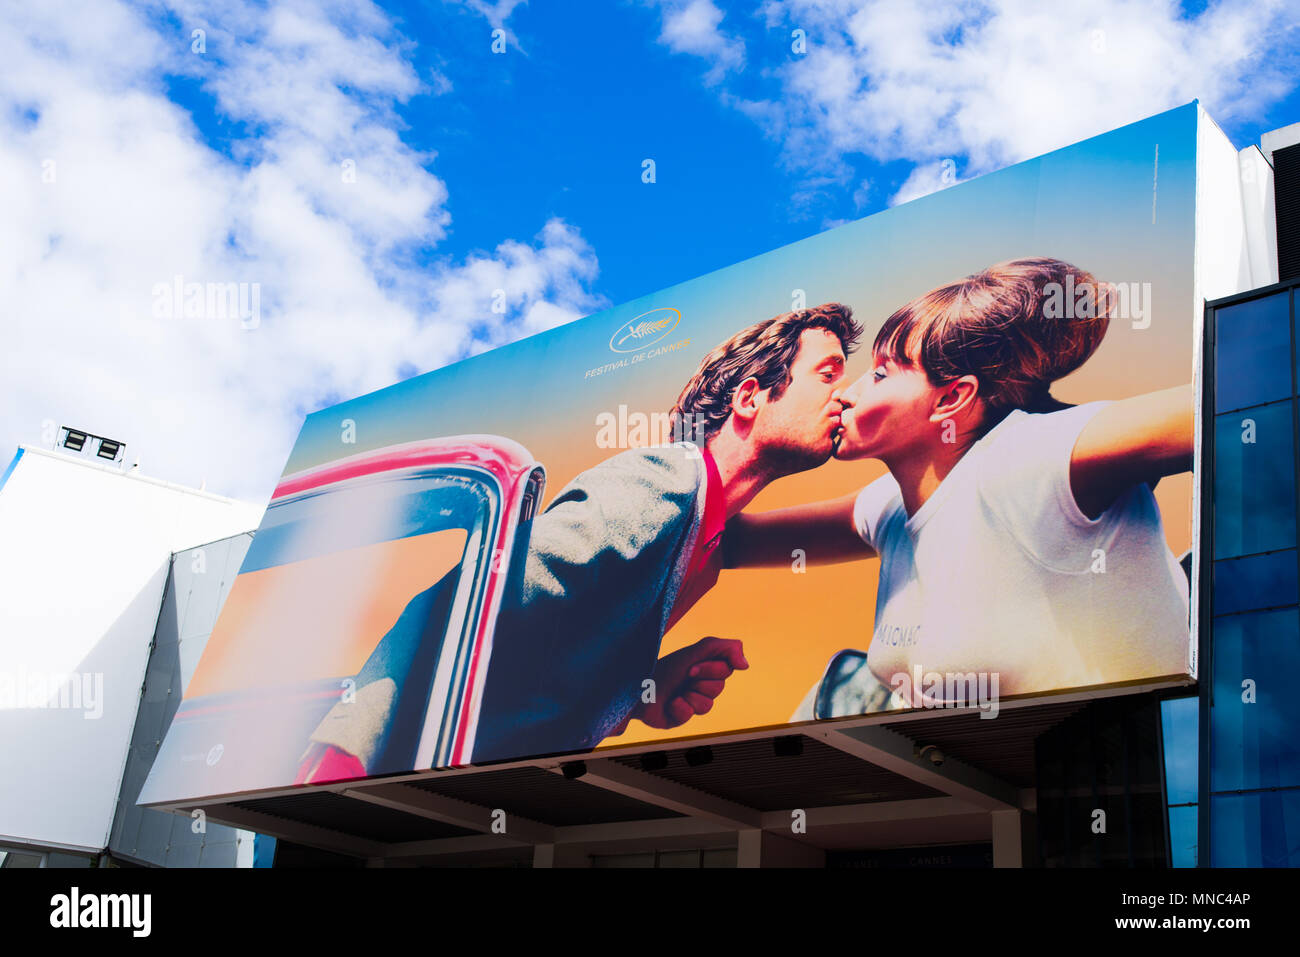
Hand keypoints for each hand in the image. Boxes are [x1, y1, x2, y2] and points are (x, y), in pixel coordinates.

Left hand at [634, 636, 748, 729]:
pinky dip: (678, 707)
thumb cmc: (664, 668)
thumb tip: (746, 665)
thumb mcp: (694, 652)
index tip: (692, 666)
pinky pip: (690, 715)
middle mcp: (701, 685)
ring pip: (707, 704)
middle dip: (699, 681)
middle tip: (684, 677)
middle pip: (719, 687)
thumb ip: (723, 649)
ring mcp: (692, 703)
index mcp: (705, 668)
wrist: (638, 686)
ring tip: (675, 691)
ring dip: (688, 695)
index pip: (727, 669)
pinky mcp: (682, 717)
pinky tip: (669, 703)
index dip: (710, 668)